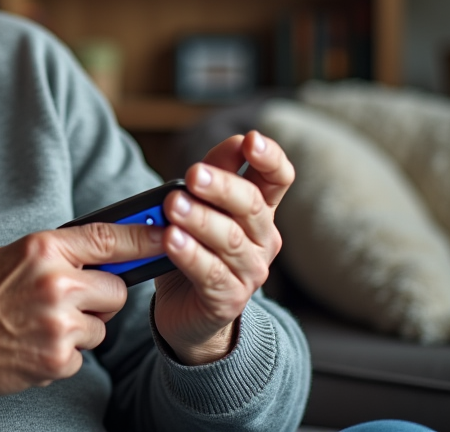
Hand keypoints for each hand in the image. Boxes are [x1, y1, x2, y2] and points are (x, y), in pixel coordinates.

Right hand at [0, 222, 163, 394]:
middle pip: (115, 290)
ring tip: (41, 325)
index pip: (108, 237)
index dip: (144, 237)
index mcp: (43, 248)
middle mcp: (56, 282)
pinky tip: (32, 345)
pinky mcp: (57, 357)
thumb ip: (53, 251)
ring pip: (100, 326)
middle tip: (71, 302)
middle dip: (100, 298)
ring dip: (79, 329)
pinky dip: (62, 353)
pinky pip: (81, 354)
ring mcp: (58, 323)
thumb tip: (96, 249)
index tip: (169, 235)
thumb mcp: (9, 254)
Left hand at [154, 130, 294, 364]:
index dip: (270, 158)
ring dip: (201, 220)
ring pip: (230, 240)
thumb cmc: (193, 249)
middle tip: (193, 174)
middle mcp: (263, 240)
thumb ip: (212, 175)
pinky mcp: (229, 300)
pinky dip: (190, 255)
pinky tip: (171, 240)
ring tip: (174, 206)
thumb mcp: (200, 207)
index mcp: (258, 212)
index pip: (278, 179)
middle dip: (221, 187)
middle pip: (250, 205)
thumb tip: (233, 142)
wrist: (185, 311)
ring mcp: (250, 272)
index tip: (251, 139)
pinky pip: (211, 274)